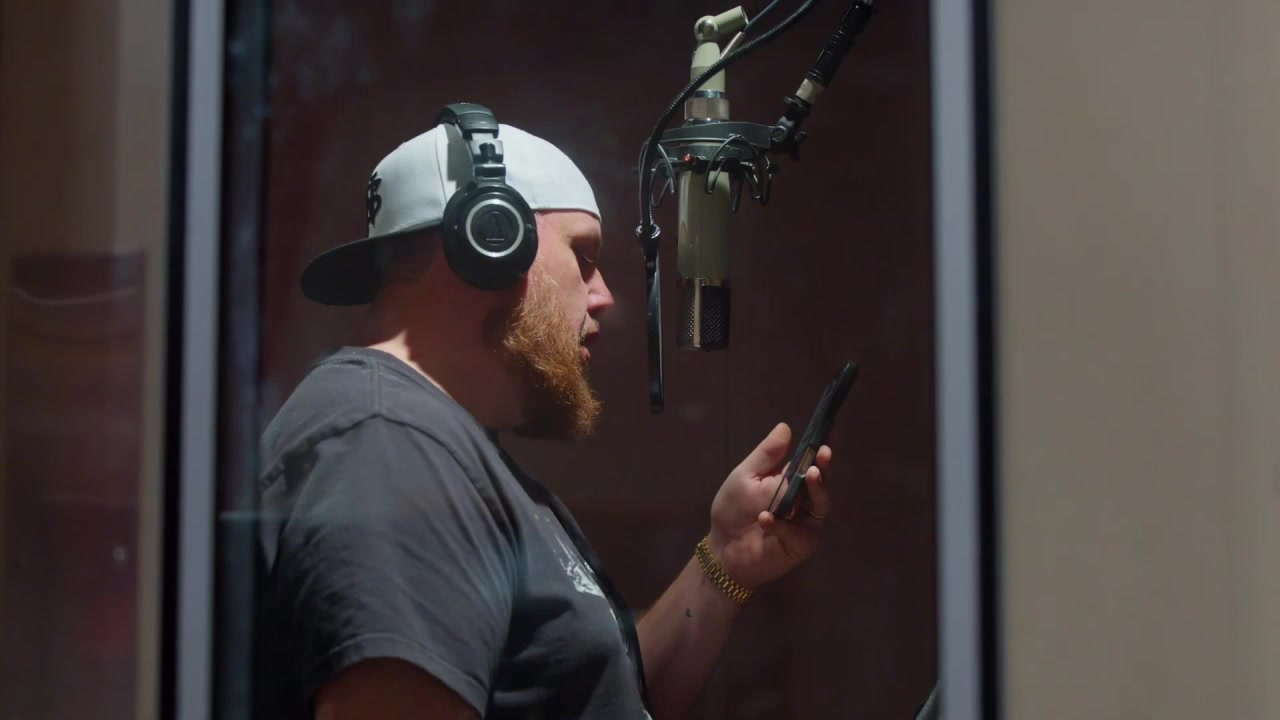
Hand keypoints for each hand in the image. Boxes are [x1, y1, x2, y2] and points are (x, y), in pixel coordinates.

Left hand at [707, 422, 833, 589]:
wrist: (722, 548)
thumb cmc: (733, 510)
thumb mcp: (745, 477)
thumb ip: (766, 456)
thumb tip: (785, 426)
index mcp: (791, 480)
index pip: (811, 460)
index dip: (823, 444)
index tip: (832, 426)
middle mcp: (804, 499)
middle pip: (822, 480)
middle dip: (824, 466)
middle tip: (823, 454)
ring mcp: (806, 523)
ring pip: (822, 505)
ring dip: (817, 489)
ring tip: (809, 475)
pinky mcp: (802, 545)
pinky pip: (801, 533)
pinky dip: (783, 526)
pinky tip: (765, 520)